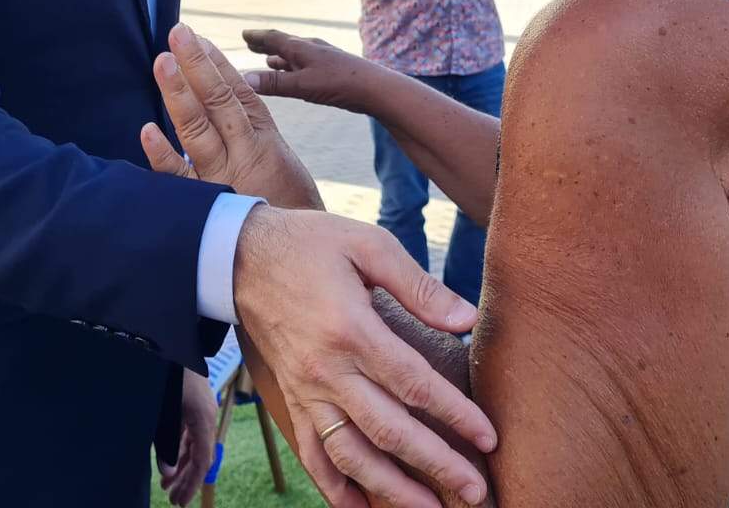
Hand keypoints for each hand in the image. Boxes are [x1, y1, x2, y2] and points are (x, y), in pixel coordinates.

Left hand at [142, 23, 322, 210]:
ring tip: (162, 61)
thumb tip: (234, 105)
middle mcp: (244, 153)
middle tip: (177, 33)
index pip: (239, 93)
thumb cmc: (291, 211)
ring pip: (196, 129)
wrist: (299, 260)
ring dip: (178, 93)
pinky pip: (180, 179)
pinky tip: (146, 130)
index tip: (200, 38)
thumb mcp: (284, 166)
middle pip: (217, 100)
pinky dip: (163, 155)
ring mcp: (222, 178)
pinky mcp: (207, 206)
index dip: (218, 64)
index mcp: (266, 141)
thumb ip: (257, 137)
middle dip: (196, 64)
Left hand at [158, 371, 216, 506]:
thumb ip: (164, 443)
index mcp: (203, 417)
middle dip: (186, 479)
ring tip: (167, 484)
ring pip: (194, 444)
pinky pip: (189, 433)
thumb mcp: (163, 410)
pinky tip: (170, 460)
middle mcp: (206, 415)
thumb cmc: (166, 371)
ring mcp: (200, 408)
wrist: (167, 338)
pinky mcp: (193, 402)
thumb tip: (167, 472)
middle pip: (200, 455)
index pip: (202, 460)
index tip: (180, 502)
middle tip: (172, 499)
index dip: (192, 483)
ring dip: (181, 465)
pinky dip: (180, 449)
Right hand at [233, 207, 492, 507]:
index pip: (413, 384)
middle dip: (436, 465)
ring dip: (391, 489)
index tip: (488, 438)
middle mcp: (327, 370)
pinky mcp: (291, 398)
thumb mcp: (368, 245)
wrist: (240, 256)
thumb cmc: (312, 244)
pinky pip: (312, 453)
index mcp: (351, 329)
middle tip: (476, 490)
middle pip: (388, 431)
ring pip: (351, 454)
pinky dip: (334, 488)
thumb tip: (467, 319)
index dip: (455, 415)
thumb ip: (418, 285)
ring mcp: (306, 390)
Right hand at [241, 29, 379, 114]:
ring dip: (279, 57)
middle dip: (265, 44)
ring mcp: (323, 59)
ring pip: (295, 55)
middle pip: (283, 44)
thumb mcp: (303, 85)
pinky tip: (295, 74)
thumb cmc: (340, 83)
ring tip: (268, 59)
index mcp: (301, 48)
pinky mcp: (332, 71)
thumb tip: (244, 77)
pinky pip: (305, 65)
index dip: (257, 37)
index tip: (243, 33)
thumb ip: (275, 83)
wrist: (376, 88)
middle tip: (250, 42)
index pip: (273, 38)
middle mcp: (311, 49)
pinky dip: (294, 68)